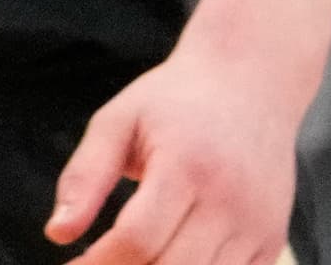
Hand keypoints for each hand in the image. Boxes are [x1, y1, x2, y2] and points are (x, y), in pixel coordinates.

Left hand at [48, 43, 306, 264]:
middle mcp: (230, 201)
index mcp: (186, 166)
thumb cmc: (175, 101)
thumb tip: (57, 233)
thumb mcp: (119, 120)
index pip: (138, 238)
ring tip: (126, 262)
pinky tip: (165, 261)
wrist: (250, 83)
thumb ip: (85, 176)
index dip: (99, 263)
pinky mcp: (272, 241)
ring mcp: (257, 226)